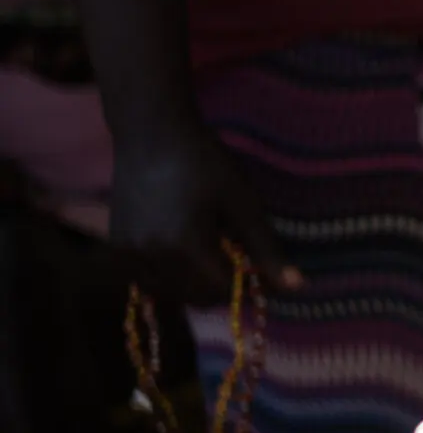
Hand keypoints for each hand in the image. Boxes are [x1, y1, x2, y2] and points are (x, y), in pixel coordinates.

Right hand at [111, 122, 299, 305]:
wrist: (152, 135)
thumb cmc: (205, 163)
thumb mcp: (244, 204)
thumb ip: (267, 250)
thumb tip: (296, 287)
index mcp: (185, 246)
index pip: (221, 292)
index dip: (243, 286)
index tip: (256, 271)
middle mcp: (151, 256)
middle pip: (193, 297)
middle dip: (218, 287)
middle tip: (233, 259)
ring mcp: (127, 252)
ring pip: (168, 292)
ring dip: (191, 285)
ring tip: (207, 252)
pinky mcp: (116, 246)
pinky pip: (145, 278)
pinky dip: (167, 276)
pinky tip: (181, 252)